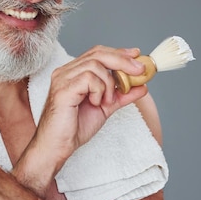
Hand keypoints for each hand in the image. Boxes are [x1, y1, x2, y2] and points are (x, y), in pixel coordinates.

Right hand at [33, 46, 148, 169]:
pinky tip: (95, 103)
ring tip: (106, 101)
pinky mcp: (63, 89)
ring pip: (95, 65)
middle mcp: (66, 71)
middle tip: (139, 70)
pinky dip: (99, 90)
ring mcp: (62, 78)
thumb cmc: (75, 127)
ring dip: (109, 83)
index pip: (98, 53)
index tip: (136, 55)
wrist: (58, 146)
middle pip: (98, 53)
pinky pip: (89, 79)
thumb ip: (121, 94)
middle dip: (122, 60)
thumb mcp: (105, 107)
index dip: (119, 52)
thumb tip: (142, 85)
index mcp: (74, 72)